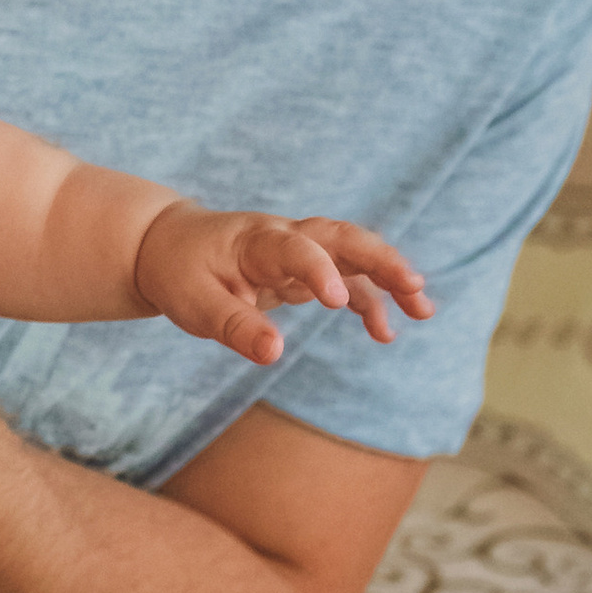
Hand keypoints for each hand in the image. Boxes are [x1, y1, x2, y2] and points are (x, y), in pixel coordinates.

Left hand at [133, 205, 432, 368]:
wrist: (167, 246)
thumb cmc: (178, 272)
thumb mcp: (195, 304)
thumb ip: (234, 327)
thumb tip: (275, 354)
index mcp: (255, 240)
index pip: (295, 248)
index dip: (317, 271)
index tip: (336, 302)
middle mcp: (285, 238)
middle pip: (341, 238)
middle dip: (380, 259)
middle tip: (414, 285)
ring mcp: (299, 252)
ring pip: (353, 255)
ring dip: (389, 277)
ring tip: (424, 309)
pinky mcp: (304, 270)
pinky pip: (346, 281)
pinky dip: (369, 302)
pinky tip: (386, 333)